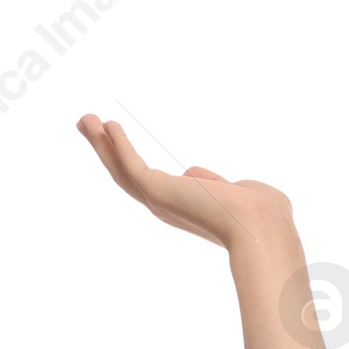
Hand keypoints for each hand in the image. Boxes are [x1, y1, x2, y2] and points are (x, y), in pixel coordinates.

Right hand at [76, 115, 296, 254]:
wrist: (263, 228)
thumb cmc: (264, 215)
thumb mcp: (239, 191)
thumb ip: (215, 183)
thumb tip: (193, 175)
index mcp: (185, 208)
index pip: (149, 183)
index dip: (130, 160)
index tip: (117, 138)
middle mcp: (168, 209)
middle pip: (126, 175)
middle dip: (106, 149)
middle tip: (87, 124)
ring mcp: (162, 203)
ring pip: (121, 171)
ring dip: (101, 144)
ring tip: (85, 120)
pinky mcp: (159, 193)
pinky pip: (132, 166)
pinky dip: (118, 146)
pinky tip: (108, 125)